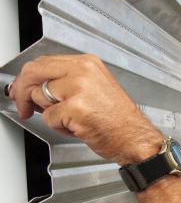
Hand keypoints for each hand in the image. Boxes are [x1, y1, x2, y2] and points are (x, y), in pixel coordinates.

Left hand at [9, 54, 163, 164]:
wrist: (137, 139)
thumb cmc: (120, 121)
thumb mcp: (96, 89)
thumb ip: (67, 82)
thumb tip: (38, 87)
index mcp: (88, 63)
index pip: (44, 62)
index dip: (28, 78)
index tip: (22, 90)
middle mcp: (83, 71)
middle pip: (35, 73)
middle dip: (23, 92)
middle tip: (23, 106)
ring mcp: (79, 89)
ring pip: (40, 97)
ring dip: (49, 113)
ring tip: (71, 120)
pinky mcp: (75, 110)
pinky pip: (50, 118)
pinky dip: (60, 128)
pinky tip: (78, 128)